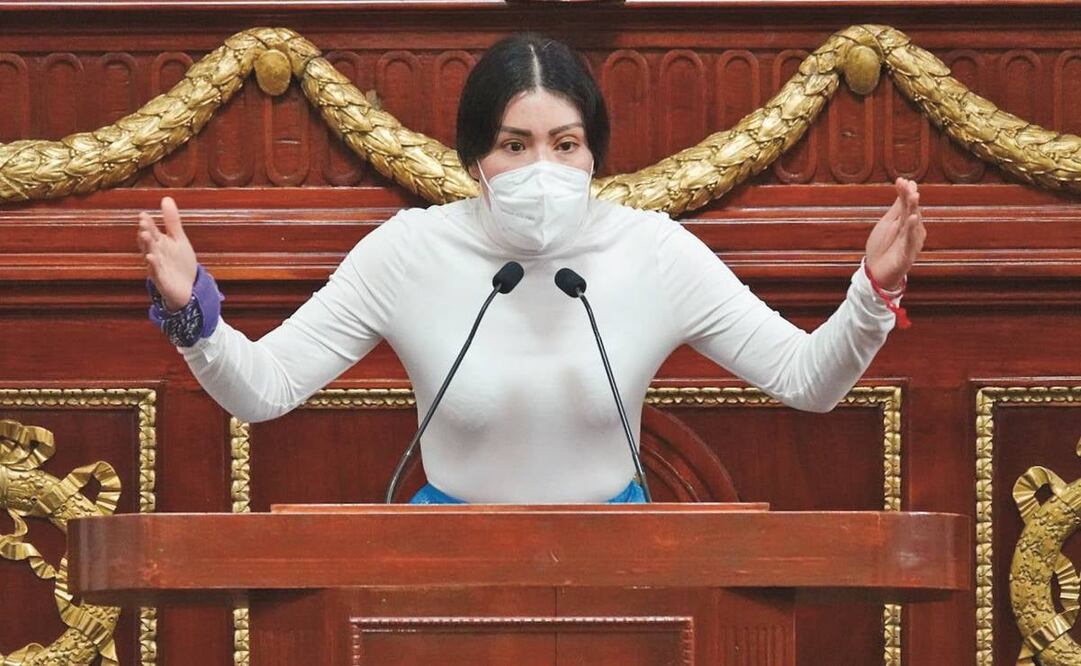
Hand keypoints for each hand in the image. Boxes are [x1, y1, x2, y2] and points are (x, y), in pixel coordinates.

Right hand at [136, 196, 197, 310]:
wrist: (187, 288)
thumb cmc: (180, 263)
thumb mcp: (178, 239)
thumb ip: (172, 221)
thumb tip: (166, 198)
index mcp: (159, 244)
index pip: (151, 232)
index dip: (147, 224)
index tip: (143, 214)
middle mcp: (155, 254)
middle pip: (149, 243)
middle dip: (145, 233)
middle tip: (143, 223)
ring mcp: (157, 268)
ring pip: (150, 255)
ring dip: (147, 246)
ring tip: (145, 235)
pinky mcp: (162, 280)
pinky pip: (156, 272)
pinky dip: (153, 264)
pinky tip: (151, 256)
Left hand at [865, 177, 925, 290]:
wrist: (875, 272)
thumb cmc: (882, 247)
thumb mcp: (887, 224)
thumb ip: (896, 208)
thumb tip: (903, 188)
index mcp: (905, 222)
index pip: (906, 204)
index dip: (904, 192)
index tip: (901, 179)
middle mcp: (911, 231)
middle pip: (911, 211)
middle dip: (911, 198)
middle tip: (910, 185)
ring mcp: (911, 242)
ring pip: (914, 224)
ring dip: (914, 210)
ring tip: (914, 196)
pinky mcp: (907, 255)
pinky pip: (910, 241)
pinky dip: (911, 230)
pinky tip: (912, 219)